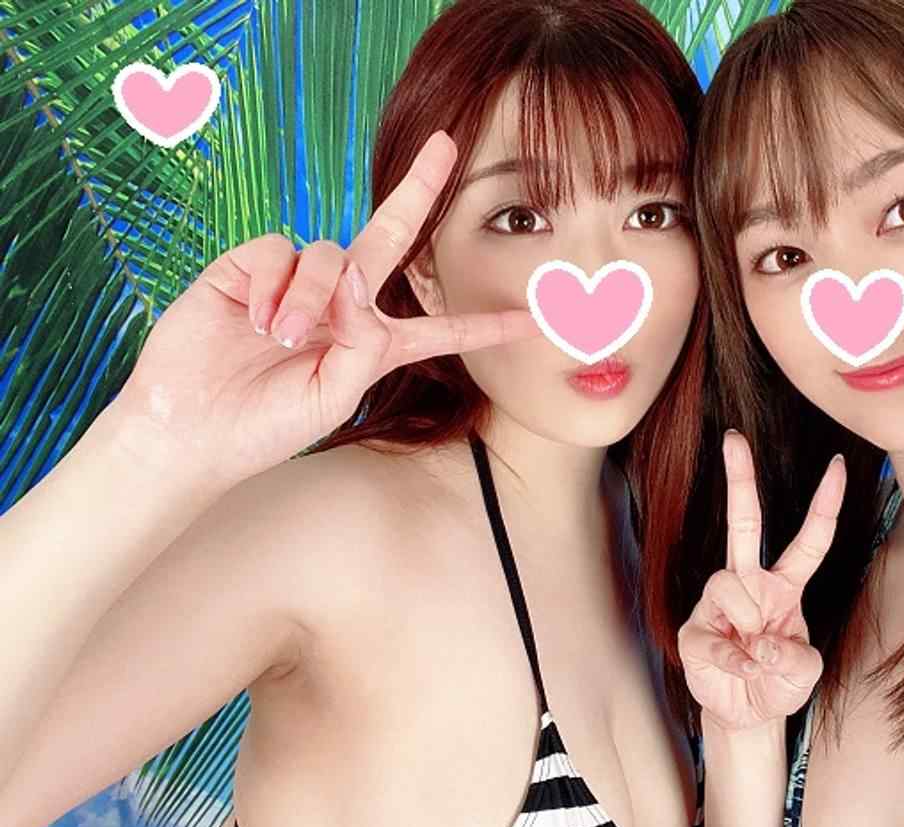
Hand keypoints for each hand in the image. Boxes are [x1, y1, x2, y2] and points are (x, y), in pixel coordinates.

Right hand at [108, 130, 539, 491]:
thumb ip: (361, 341)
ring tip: (278, 336)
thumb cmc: (266, 425)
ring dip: (311, 297)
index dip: (484, 325)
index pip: (438, 331)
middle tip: (447, 145)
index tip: (535, 320)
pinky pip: (279, 250)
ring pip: (331, 255)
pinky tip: (250, 317)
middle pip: (389, 238)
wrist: (190, 427)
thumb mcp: (333, 395)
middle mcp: (341, 306)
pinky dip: (271, 285)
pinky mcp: (249, 267)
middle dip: (419, 190)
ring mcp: (295, 283)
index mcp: (372, 346)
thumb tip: (357, 279)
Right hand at [678, 430, 845, 730]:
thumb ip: (797, 657)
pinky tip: (744, 669)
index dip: (824, 505)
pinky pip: (713, 632)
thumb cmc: (779, 683)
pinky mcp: (694, 632)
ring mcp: (719, 606)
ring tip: (756, 653)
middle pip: (744, 524)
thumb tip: (765, 643)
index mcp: (785, 586)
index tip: (839, 466)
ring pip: (727, 581)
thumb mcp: (805, 672)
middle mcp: (751, 585)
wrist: (747, 717)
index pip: (809, 540)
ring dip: (748, 618)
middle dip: (740, 480)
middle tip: (735, 437)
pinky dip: (735, 658)